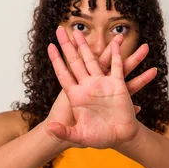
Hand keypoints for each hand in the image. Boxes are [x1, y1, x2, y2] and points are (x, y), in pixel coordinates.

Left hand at [46, 27, 156, 148]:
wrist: (119, 138)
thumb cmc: (97, 137)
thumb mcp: (78, 135)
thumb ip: (64, 132)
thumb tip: (50, 129)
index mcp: (77, 95)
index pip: (63, 73)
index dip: (57, 60)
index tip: (50, 45)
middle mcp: (88, 86)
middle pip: (76, 61)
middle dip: (68, 45)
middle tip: (61, 29)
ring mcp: (103, 84)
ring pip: (96, 59)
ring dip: (88, 45)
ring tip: (81, 30)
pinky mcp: (118, 86)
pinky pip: (117, 67)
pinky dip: (117, 56)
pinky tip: (116, 44)